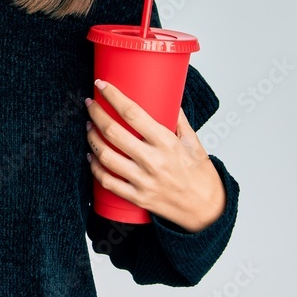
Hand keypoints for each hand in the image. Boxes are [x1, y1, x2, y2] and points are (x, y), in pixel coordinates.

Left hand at [85, 79, 224, 231]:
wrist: (207, 210)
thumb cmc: (200, 174)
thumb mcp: (194, 142)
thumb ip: (178, 119)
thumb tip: (168, 96)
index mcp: (167, 143)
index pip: (133, 113)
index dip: (113, 96)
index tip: (102, 85)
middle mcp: (153, 161)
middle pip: (113, 132)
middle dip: (97, 114)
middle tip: (90, 104)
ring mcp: (143, 181)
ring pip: (106, 156)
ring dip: (92, 139)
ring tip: (89, 127)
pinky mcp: (137, 197)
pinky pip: (108, 182)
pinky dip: (95, 167)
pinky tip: (91, 157)